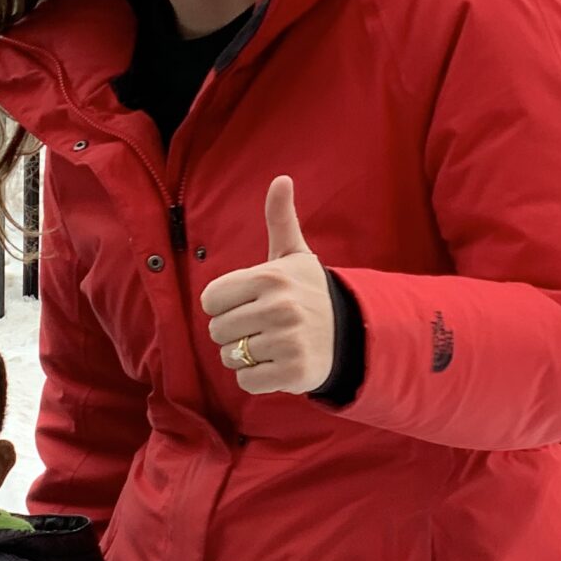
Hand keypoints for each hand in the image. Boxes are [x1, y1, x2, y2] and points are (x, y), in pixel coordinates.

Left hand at [199, 177, 335, 396]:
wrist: (350, 333)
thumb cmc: (310, 292)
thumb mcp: (294, 256)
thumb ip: (281, 219)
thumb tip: (281, 179)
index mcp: (270, 277)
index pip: (210, 300)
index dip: (223, 305)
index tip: (246, 304)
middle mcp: (278, 307)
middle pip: (217, 331)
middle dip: (234, 333)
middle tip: (262, 327)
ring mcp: (286, 341)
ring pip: (230, 357)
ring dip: (244, 357)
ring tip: (271, 345)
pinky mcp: (292, 372)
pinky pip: (246, 381)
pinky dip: (256, 378)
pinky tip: (277, 364)